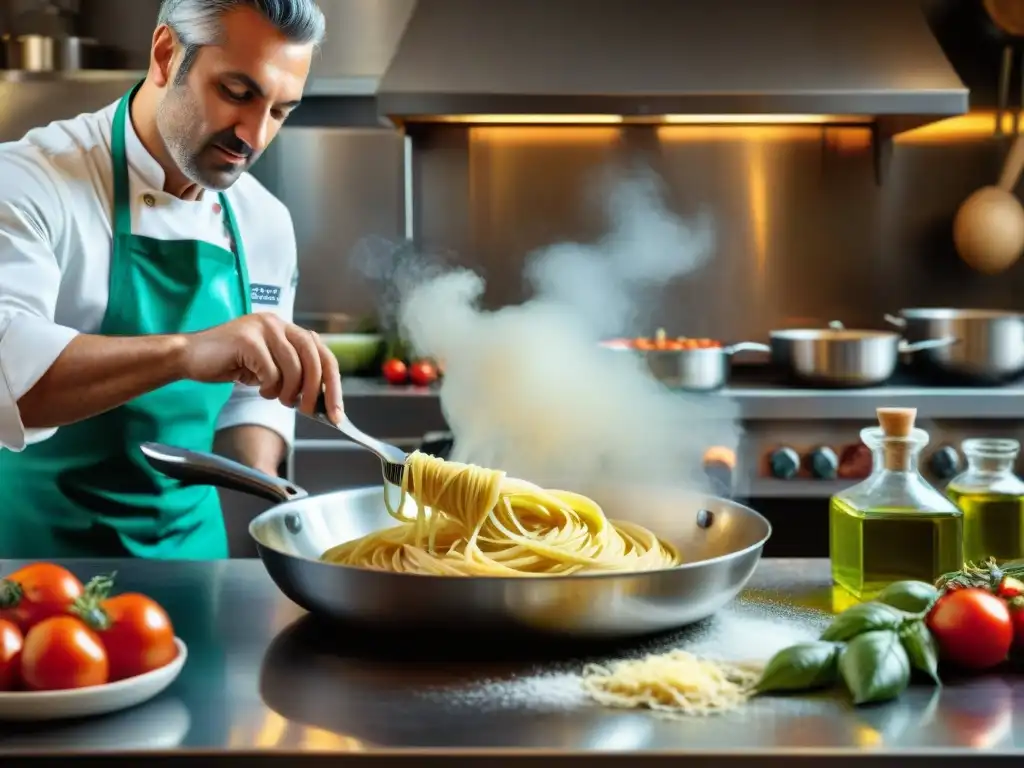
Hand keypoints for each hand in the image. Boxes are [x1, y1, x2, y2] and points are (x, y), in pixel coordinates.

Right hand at [178, 313, 343, 420]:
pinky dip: (268, 387)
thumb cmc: (230, 363)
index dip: (334, 384)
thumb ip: (294, 374)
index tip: (337, 412)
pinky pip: (271, 372)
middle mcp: (278, 323)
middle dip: (316, 391)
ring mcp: (263, 328)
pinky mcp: (248, 339)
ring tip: (275, 396)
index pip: (324, 354)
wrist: (190, 356)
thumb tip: (321, 400)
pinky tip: (256, 387)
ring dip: (287, 391)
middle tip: (310, 411)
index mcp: (288, 329)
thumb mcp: (269, 367)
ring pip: (294, 367)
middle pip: (315, 359)